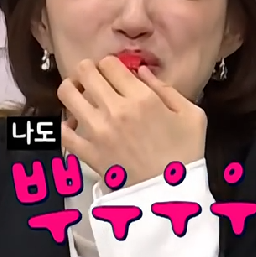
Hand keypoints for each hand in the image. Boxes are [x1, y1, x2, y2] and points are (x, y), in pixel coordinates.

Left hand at [57, 56, 206, 186]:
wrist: (171, 194)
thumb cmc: (186, 152)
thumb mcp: (191, 114)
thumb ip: (166, 88)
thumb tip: (141, 71)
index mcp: (141, 98)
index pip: (110, 63)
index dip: (111, 63)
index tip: (115, 70)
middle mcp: (114, 110)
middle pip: (85, 72)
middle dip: (89, 69)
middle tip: (95, 77)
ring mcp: (97, 132)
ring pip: (67, 95)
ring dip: (72, 89)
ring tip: (80, 94)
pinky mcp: (87, 152)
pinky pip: (63, 131)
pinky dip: (66, 124)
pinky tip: (76, 123)